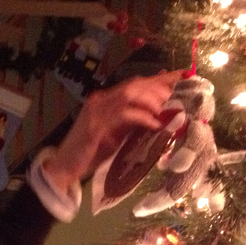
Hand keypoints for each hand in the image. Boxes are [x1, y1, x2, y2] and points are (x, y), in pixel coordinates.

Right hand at [42, 70, 185, 187]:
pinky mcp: (95, 126)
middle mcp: (100, 100)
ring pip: (129, 94)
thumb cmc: (90, 153)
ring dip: (151, 99)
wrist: (64, 167)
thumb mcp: (116, 134)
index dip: (159, 79)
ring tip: (165, 110)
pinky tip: (154, 124)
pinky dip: (142, 117)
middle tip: (175, 99)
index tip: (182, 77)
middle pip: (134, 84)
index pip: (135, 83)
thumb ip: (132, 122)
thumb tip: (158, 114)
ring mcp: (96, 111)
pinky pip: (124, 114)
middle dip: (158, 89)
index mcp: (104, 100)